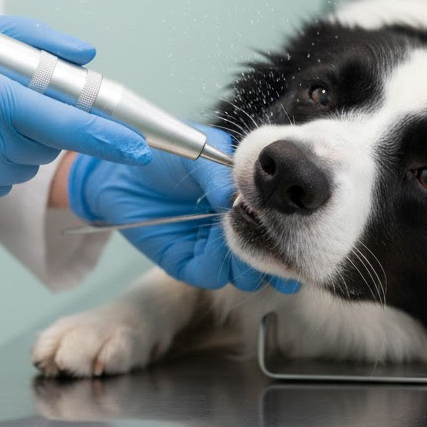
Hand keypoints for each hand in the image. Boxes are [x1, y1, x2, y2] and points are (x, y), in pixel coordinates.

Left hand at [68, 125, 300, 292]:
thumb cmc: (164, 156)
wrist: (121, 170)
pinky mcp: (187, 265)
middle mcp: (236, 233)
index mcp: (247, 205)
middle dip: (278, 256)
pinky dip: (220, 262)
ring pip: (246, 276)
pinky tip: (217, 240)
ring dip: (250, 261)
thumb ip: (221, 173)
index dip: (294, 234)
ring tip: (244, 235)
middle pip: (271, 263)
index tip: (305, 230)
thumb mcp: (200, 151)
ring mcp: (213, 251)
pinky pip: (213, 276)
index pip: (280, 230)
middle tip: (276, 239)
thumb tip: (240, 198)